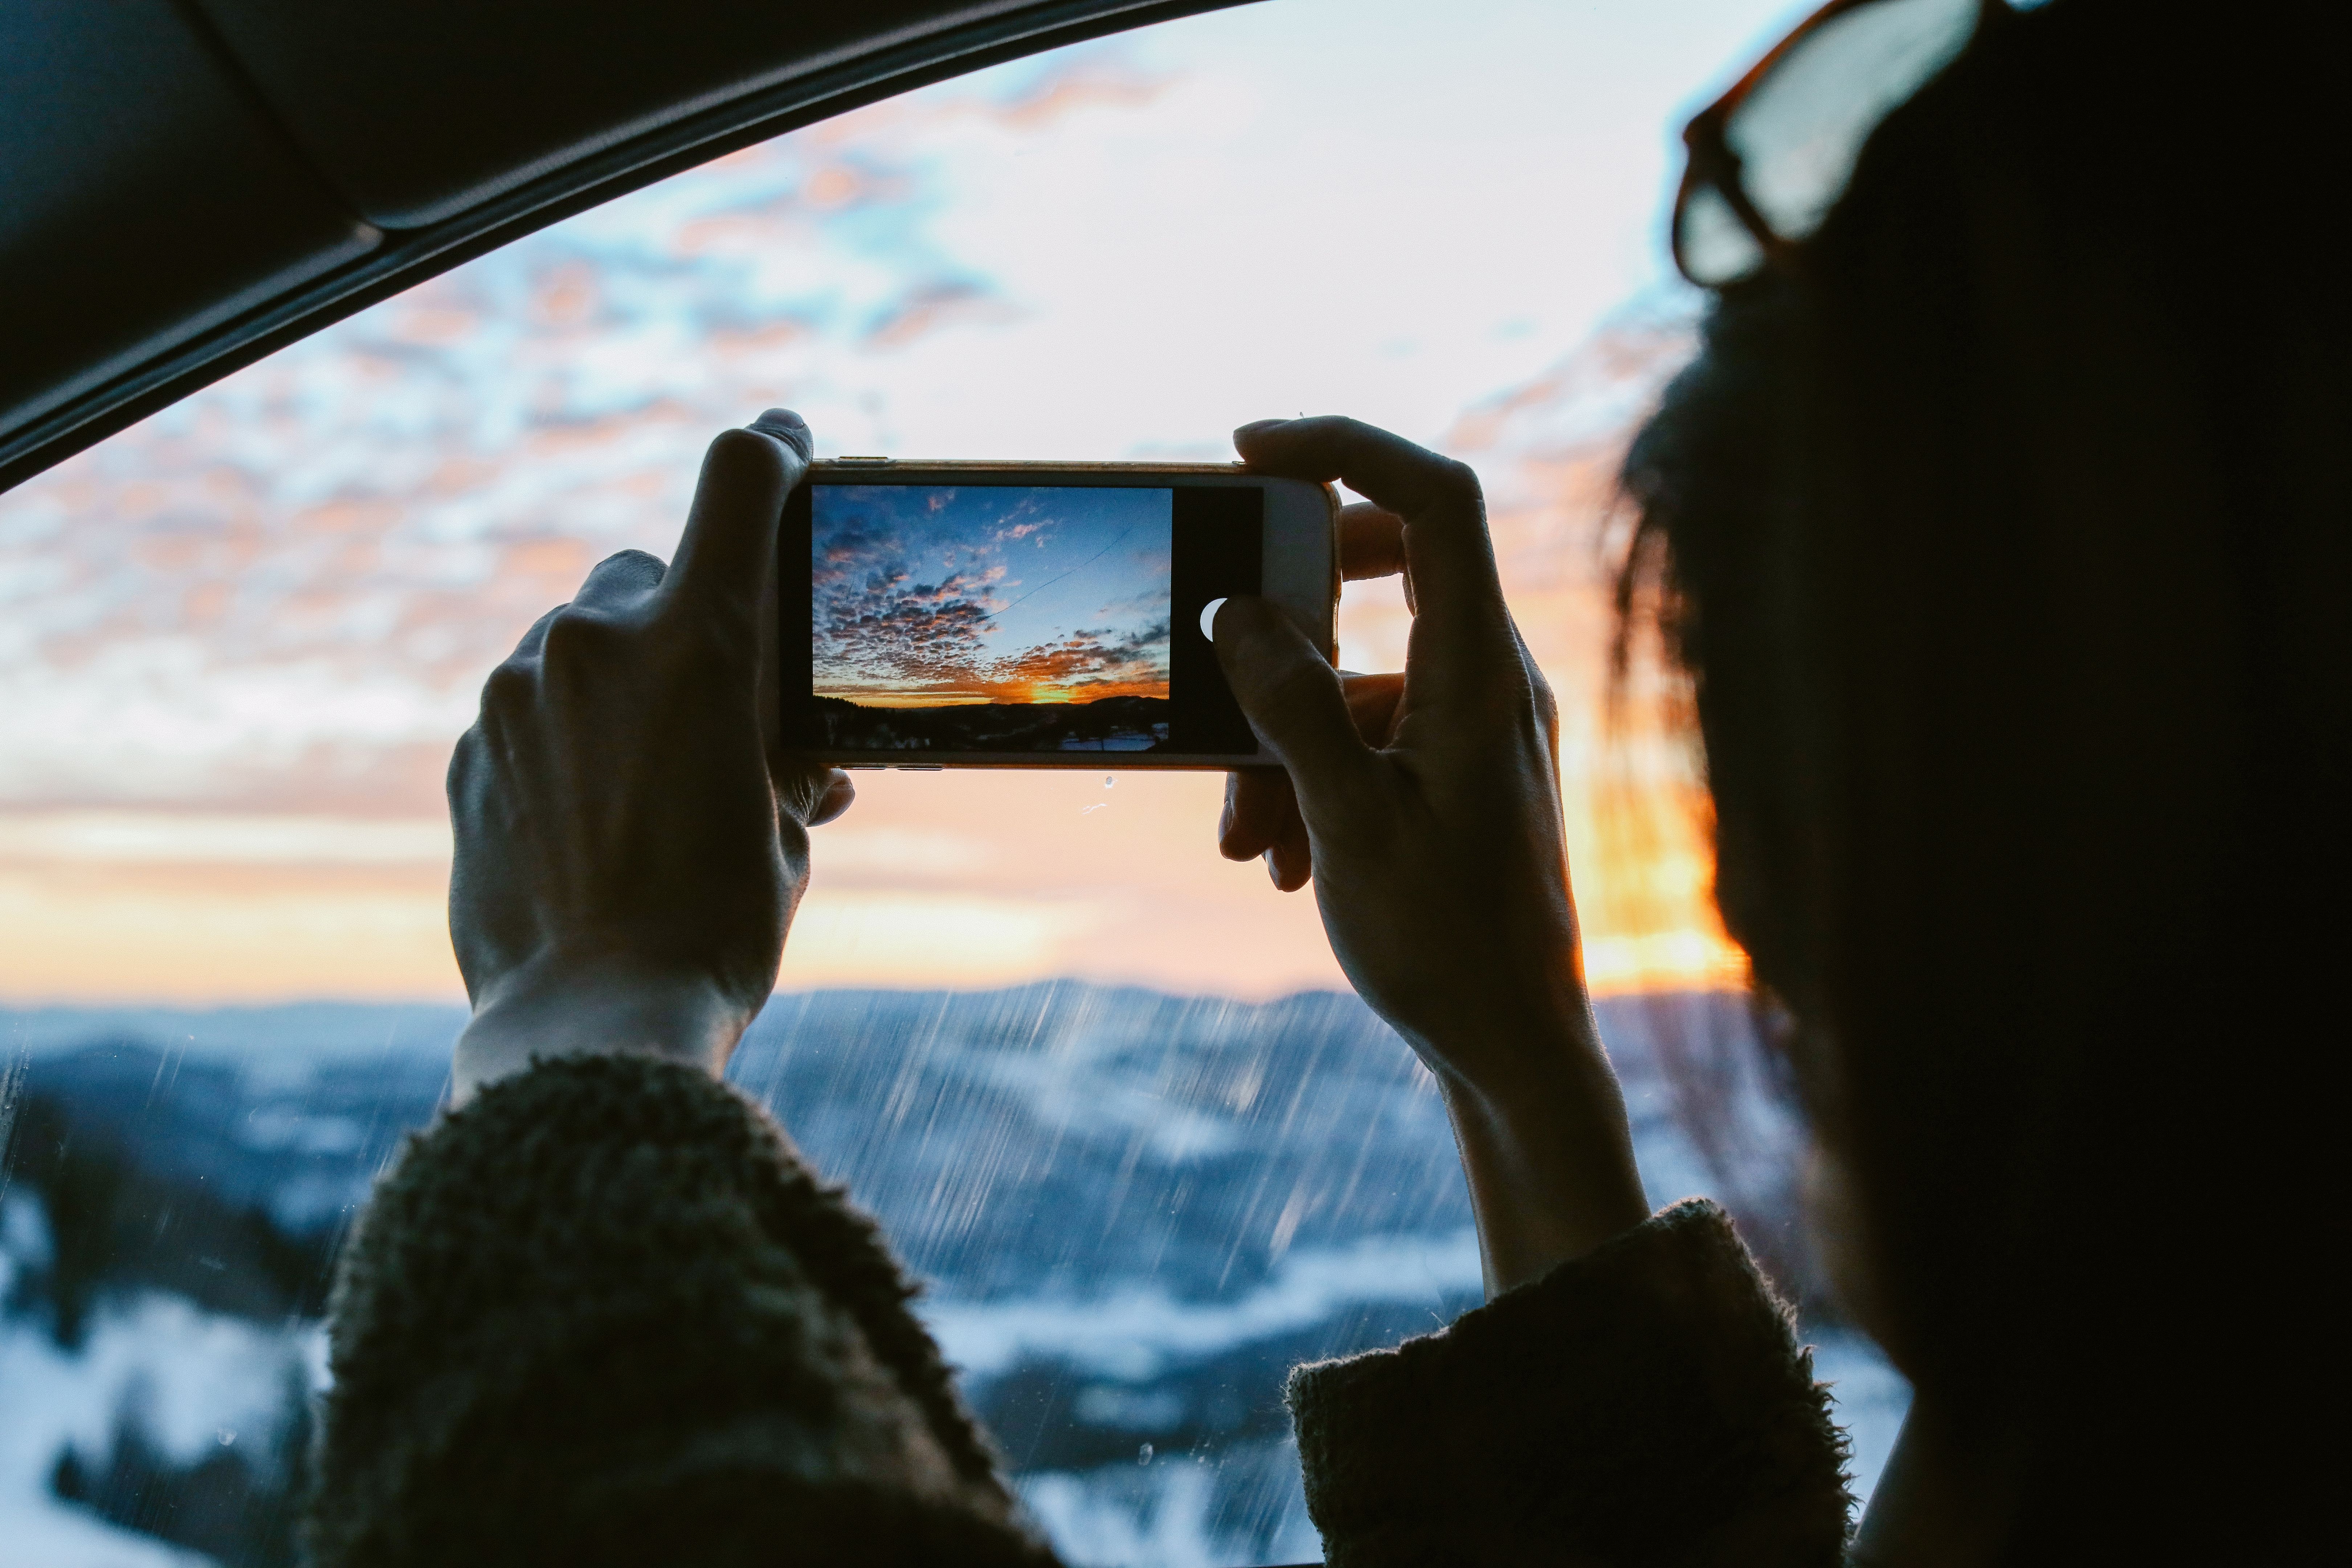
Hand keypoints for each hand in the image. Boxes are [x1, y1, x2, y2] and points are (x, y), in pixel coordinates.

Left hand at [446, 410, 852, 1102]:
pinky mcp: (469, 749)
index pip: (737, 479)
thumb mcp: (785, 825)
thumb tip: (788, 750)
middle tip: (707, 702)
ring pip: (576, 640)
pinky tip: (589, 816)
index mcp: (700, 645)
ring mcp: (517, 693)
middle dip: (677, 618)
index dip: (771, 450)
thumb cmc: (714, 927)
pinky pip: (528, 706)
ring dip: (614, 684)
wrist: (593, 1019)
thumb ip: (777, 751)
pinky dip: (563, 737)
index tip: (783, 446)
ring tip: (644, 780)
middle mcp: (597, 643)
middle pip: (643, 573)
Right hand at [1214, 416, 1646, 1290]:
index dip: (1348, 447)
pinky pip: (1374, 737)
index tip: (1253, 449)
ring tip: (1246, 835)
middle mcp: (1492, 680)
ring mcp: (1479, 727)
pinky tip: (1284, 861)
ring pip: (1363, 675)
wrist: (1515, 1049)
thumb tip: (1236, 612)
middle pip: (1396, 567)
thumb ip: (1292, 708)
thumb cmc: (1448, 942)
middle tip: (1225, 618)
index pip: (1435, 501)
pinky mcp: (1458, 774)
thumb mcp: (1349, 819)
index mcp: (1482, 670)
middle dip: (1294, 599)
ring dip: (1283, 735)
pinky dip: (1313, 779)